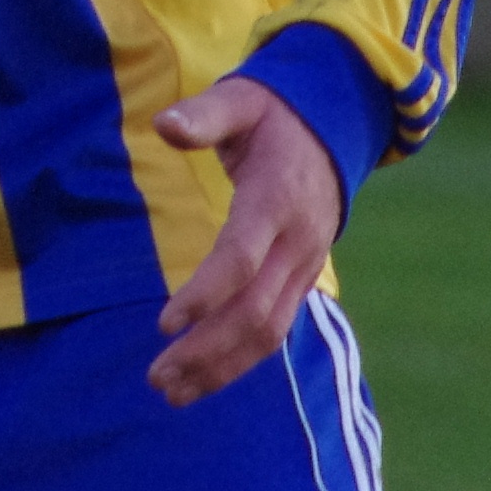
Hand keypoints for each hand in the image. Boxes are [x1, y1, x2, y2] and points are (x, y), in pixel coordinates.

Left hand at [149, 77, 339, 406]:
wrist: (333, 126)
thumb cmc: (273, 113)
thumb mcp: (240, 99)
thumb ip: (203, 115)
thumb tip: (163, 125)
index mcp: (276, 198)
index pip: (242, 258)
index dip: (205, 293)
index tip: (164, 322)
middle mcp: (297, 242)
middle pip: (256, 311)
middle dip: (207, 349)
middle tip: (156, 375)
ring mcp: (305, 265)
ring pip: (270, 332)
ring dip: (222, 367)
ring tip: (172, 390)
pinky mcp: (302, 278)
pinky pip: (276, 328)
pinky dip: (241, 358)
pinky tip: (205, 377)